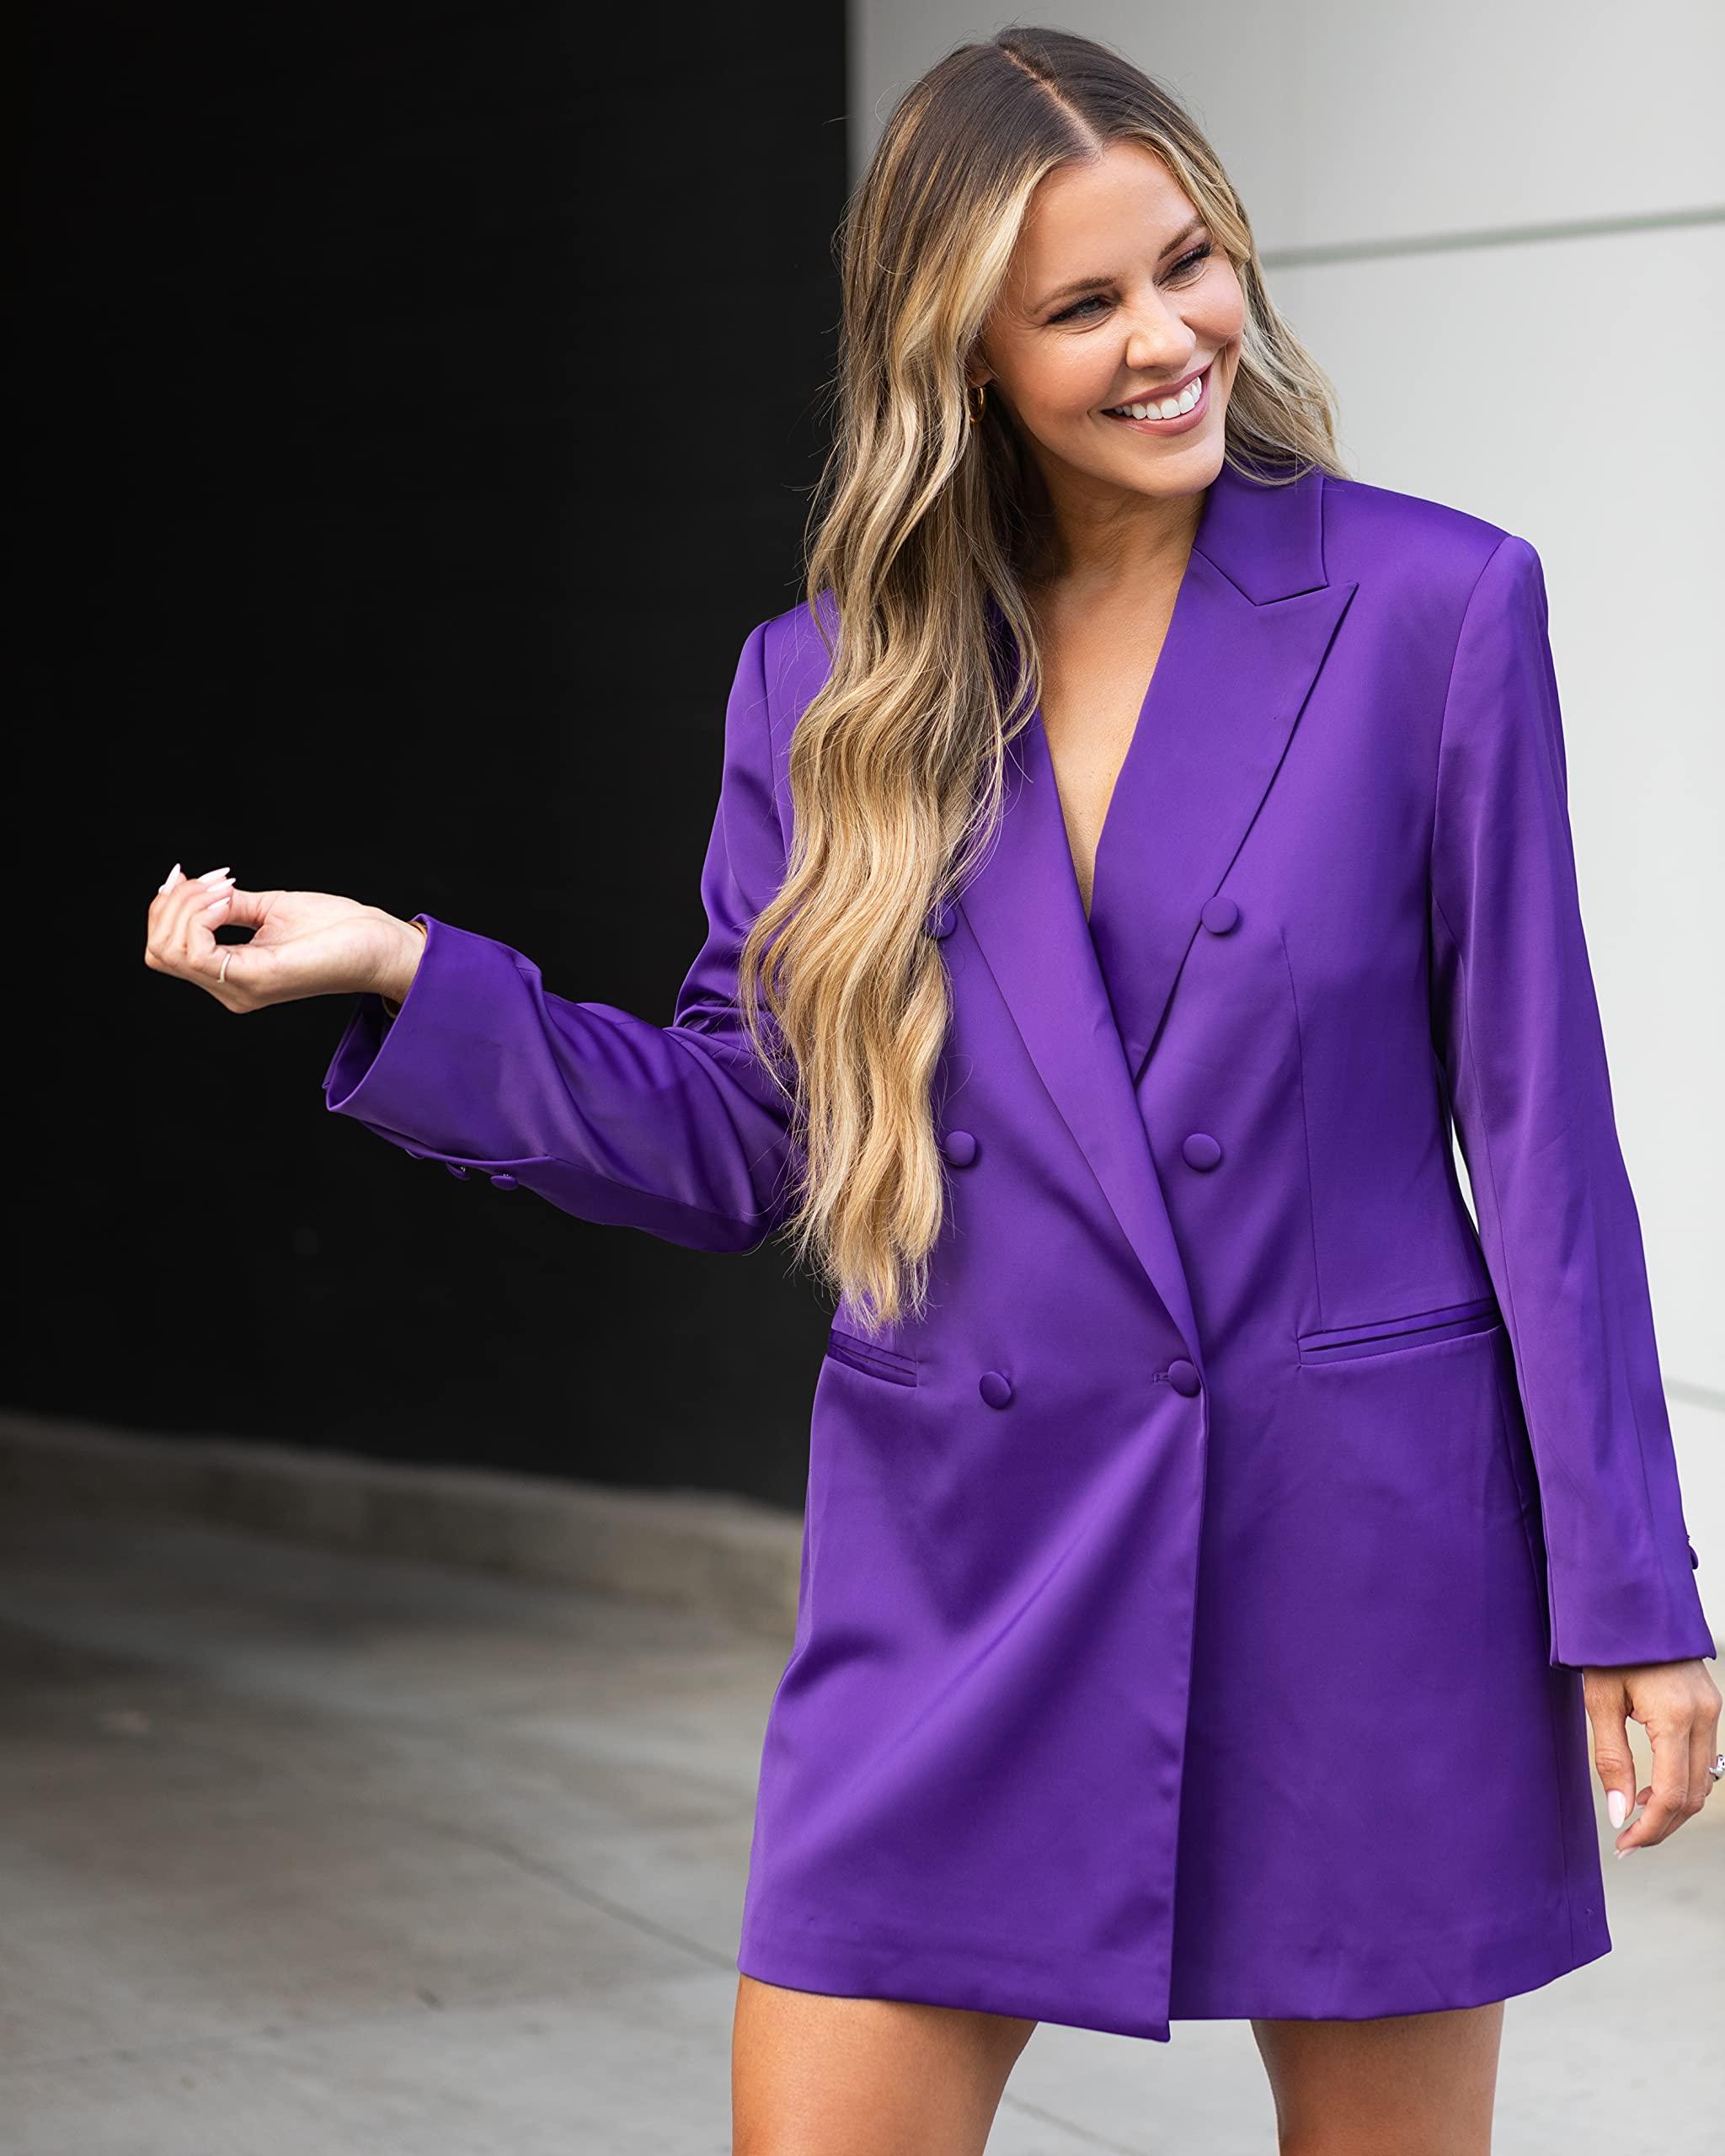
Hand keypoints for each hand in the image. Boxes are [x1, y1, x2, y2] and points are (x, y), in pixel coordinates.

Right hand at [143, 862, 424, 1012]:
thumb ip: (226, 905)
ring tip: (225, 887)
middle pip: (159, 951)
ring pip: (170, 950)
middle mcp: (230, 989)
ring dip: (186, 906)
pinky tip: (227, 898)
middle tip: (214, 880)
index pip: (165, 950)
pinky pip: (197, 952)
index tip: (190, 875)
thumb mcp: (269, 908)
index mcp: (232, 974)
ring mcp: (241, 988)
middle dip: (172, 905)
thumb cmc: (335, 928)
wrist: (379, 943)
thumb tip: (189, 889)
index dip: (165, 908)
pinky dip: (201, 916)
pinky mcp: (257, 978)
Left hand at [1584, 1656, 1721, 1854]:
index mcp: (1675, 1715)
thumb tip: (1620, 1814)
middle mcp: (1704, 1715)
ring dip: (1674, 1806)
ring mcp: (1713, 1709)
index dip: (1650, 1828)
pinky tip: (1651, 1786)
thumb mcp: (1599, 1700)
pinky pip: (1704, 1758)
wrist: (1631, 1599)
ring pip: (1704, 1780)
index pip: (1672, 1793)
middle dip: (1662, 1825)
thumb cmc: (1607, 1646)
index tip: (1623, 1845)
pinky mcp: (1710, 1705)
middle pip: (1693, 1794)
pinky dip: (1682, 1781)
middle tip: (1628, 1842)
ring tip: (1635, 1816)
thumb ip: (1611, 1759)